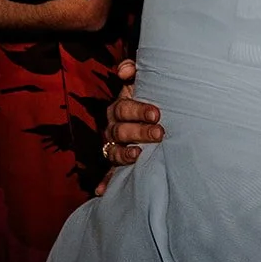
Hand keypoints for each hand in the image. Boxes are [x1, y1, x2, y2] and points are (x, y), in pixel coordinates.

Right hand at [95, 58, 163, 196]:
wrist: (155, 117)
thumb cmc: (149, 98)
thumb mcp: (143, 83)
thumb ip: (134, 71)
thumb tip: (125, 70)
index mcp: (119, 107)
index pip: (124, 108)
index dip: (138, 110)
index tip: (156, 113)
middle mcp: (114, 127)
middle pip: (121, 130)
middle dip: (140, 132)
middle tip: (159, 133)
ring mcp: (114, 146)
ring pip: (114, 151)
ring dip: (125, 154)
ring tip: (138, 155)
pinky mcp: (117, 163)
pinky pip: (109, 173)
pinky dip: (105, 182)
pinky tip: (101, 191)